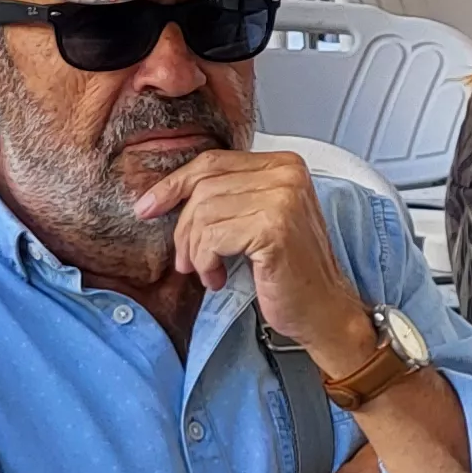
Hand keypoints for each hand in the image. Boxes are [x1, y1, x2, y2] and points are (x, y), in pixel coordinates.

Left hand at [133, 150, 369, 364]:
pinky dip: (205, 262)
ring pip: (203, 213)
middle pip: (203, 187)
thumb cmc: (290, 272)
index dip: (174, 184)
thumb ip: (229, 196)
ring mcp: (283, 199)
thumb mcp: (258, 220)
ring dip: (195, 251)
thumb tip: (167, 193)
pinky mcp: (274, 228)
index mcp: (284, 164)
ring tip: (208, 272)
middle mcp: (286, 174)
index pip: (213, 161)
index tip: (148, 206)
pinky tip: (218, 278)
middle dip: (184, 228)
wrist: (323, 311)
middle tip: (186, 260)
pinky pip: (211, 237)